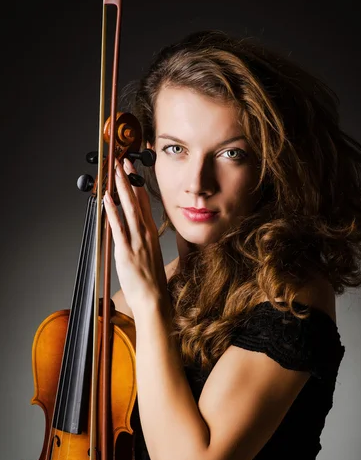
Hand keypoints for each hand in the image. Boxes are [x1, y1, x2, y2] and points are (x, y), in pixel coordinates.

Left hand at [103, 157, 168, 316]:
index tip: (133, 170)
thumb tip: (135, 228)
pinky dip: (112, 212)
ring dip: (122, 189)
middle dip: (129, 180)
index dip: (137, 185)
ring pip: (128, 209)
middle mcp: (146, 233)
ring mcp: (137, 241)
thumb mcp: (149, 254)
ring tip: (116, 172)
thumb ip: (142, 238)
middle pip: (136, 201)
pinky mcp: (127, 251)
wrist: (153, 298)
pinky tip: (107, 199)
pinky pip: (119, 227)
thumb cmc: (150, 280)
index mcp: (151, 233)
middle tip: (123, 162)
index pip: (144, 203)